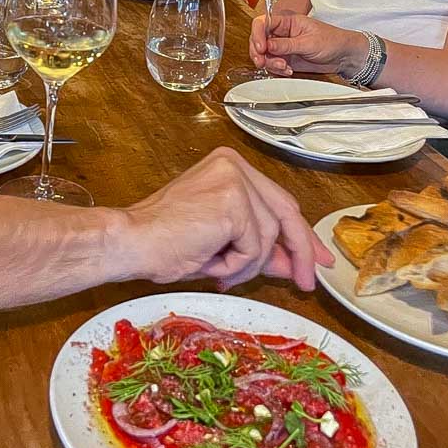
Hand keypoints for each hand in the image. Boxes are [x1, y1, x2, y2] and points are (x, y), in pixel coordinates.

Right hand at [119, 147, 332, 289]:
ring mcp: (235, 180)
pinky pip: (254, 247)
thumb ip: (257, 246)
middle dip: (298, 251)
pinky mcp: (232, 202)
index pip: (277, 201)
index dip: (300, 233)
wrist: (131, 242)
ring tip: (216, 270)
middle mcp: (234, 165)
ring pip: (268, 237)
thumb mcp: (222, 243)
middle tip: (305, 282)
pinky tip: (211, 263)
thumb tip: (292, 263)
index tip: (316, 258)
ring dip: (246, 265)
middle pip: (285, 213)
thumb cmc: (163, 242)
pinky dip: (236, 265)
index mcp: (229, 166)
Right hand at [250, 12, 366, 77]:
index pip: (263, 23)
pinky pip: (273, 65)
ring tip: (284, 67)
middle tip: (262, 62)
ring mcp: (283, 47)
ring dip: (270, 64)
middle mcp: (282, 33)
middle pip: (259, 40)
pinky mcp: (286, 59)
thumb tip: (267, 46)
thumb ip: (286, 45)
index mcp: (287, 22)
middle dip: (258, 53)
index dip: (257, 35)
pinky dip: (277, 70)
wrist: (344, 56)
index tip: (260, 48)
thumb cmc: (332, 41)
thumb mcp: (309, 42)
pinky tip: (288, 71)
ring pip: (264, 55)